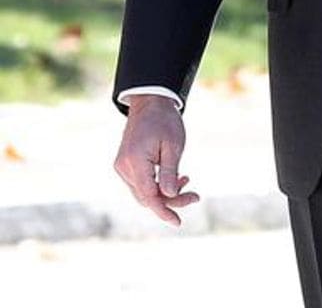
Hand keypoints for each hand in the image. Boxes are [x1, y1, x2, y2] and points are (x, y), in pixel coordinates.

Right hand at [112, 94, 200, 225]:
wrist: (150, 103)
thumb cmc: (165, 121)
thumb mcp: (174, 146)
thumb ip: (170, 172)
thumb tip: (169, 196)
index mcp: (135, 162)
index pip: (148, 196)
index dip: (163, 211)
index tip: (177, 222)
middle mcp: (124, 168)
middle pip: (146, 196)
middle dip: (170, 201)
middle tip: (195, 196)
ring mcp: (122, 167)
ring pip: (144, 191)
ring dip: (165, 192)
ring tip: (187, 181)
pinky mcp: (126, 165)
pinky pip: (141, 182)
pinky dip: (158, 184)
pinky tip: (177, 177)